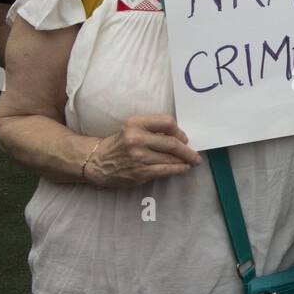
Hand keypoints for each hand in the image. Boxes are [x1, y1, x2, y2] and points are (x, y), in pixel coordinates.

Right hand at [84, 114, 202, 187]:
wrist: (97, 162)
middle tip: (195, 154)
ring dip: (185, 161)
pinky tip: (184, 168)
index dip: (179, 131)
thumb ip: (152, 129)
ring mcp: (139, 156)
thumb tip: (180, 137)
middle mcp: (137, 138)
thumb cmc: (119, 144)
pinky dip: (178, 169)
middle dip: (187, 150)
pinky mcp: (140, 171)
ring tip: (192, 161)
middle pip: (172, 143)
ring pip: (170, 158)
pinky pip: (165, 170)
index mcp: (136, 123)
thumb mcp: (132, 128)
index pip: (167, 122)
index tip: (184, 138)